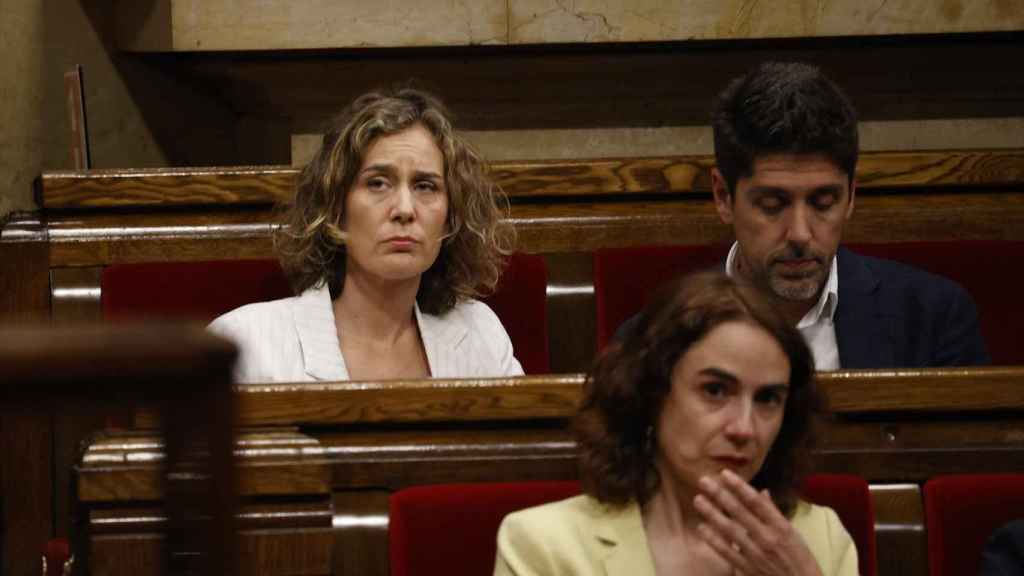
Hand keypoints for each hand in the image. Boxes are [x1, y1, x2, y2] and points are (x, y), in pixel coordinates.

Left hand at [693, 469, 822, 575]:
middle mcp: (768, 537)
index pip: (756, 502)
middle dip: (720, 495)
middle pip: (739, 512)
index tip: (724, 473)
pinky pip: (727, 552)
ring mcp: (756, 553)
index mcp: (780, 526)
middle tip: (703, 481)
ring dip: (712, 514)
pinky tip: (701, 528)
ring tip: (698, 500)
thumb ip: (774, 512)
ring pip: (730, 530)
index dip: (739, 486)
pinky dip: (714, 540)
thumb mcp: (793, 532)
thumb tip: (762, 492)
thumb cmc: (800, 559)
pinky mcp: (748, 568)